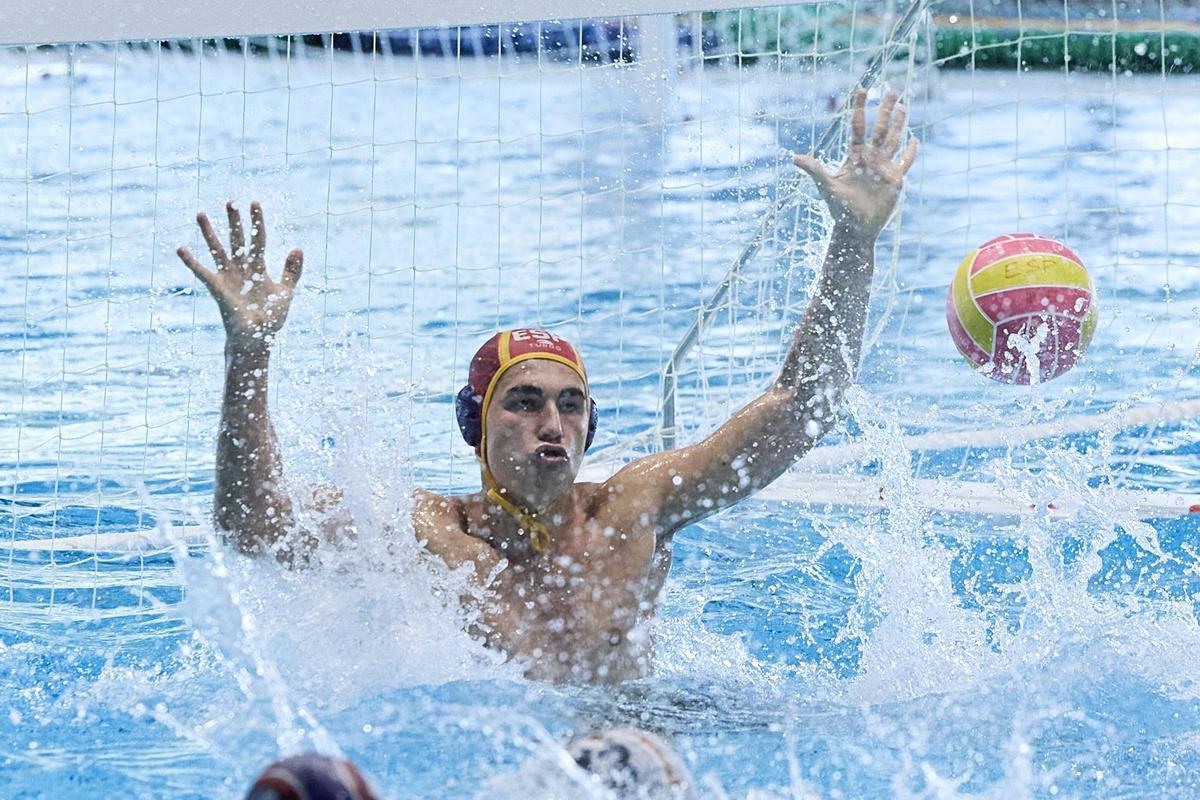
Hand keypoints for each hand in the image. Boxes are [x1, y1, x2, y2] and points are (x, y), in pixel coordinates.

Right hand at [177, 201, 302, 346]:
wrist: (257, 339)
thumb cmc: (270, 318)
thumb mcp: (286, 292)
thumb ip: (292, 271)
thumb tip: (297, 247)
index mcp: (258, 268)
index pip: (258, 239)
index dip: (257, 222)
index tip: (254, 203)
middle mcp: (241, 269)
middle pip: (237, 240)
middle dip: (234, 221)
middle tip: (230, 202)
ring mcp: (228, 277)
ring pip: (218, 250)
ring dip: (209, 233)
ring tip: (201, 214)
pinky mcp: (218, 288)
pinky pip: (202, 272)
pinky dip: (191, 261)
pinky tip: (181, 249)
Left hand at [793, 89, 918, 240]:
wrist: (855, 228)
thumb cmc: (839, 208)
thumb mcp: (826, 186)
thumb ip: (814, 170)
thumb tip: (793, 157)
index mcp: (855, 156)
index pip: (858, 127)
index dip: (859, 108)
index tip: (862, 89)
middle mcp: (870, 158)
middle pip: (879, 128)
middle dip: (885, 109)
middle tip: (891, 89)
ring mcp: (884, 167)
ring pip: (893, 140)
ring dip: (899, 124)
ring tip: (903, 106)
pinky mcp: (895, 180)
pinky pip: (905, 162)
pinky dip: (911, 152)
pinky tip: (915, 140)